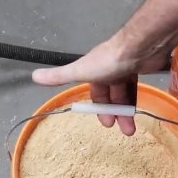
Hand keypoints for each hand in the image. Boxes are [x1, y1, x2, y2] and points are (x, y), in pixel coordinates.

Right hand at [32, 36, 168, 135]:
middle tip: (125, 131)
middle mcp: (110, 69)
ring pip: (126, 92)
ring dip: (128, 110)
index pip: (97, 92)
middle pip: (113, 94)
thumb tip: (33, 76)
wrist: (138, 47)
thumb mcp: (80, 71)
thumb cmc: (108, 61)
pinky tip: (144, 108)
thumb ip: (59, 76)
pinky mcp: (143, 66)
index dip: (100, 107)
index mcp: (95, 70)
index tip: (107, 124)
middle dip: (116, 113)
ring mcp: (127, 67)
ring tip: (133, 128)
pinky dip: (139, 97)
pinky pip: (139, 85)